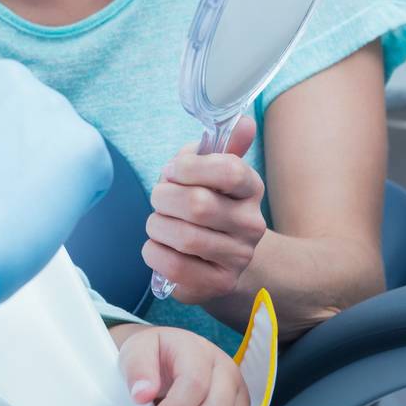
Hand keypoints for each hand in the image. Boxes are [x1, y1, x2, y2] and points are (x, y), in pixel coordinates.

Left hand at [114, 324, 249, 405]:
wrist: (170, 351)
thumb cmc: (154, 352)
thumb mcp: (136, 351)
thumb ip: (138, 370)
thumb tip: (142, 394)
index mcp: (196, 348)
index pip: (194, 383)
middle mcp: (223, 365)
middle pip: (217, 405)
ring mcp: (236, 384)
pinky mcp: (241, 401)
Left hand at [145, 116, 267, 303]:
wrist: (223, 260)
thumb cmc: (208, 207)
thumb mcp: (213, 172)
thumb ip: (222, 145)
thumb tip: (244, 121)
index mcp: (250, 189)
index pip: (228, 170)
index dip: (190, 166)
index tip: (174, 171)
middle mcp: (251, 224)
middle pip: (196, 204)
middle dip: (163, 197)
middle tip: (160, 198)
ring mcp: (237, 257)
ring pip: (182, 236)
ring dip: (157, 225)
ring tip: (159, 224)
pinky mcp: (217, 284)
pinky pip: (173, 265)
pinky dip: (154, 252)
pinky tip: (159, 246)